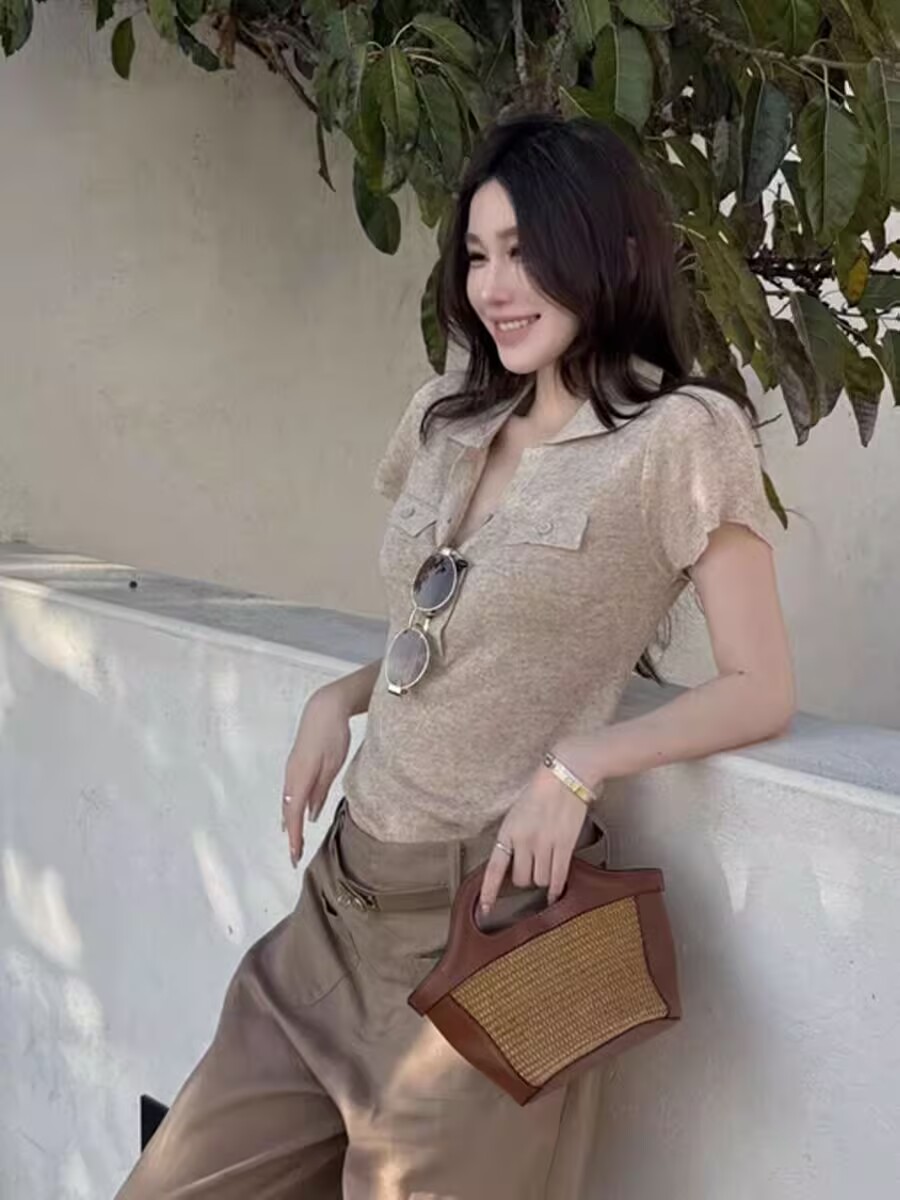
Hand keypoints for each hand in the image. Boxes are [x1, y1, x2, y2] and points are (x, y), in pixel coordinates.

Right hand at [281, 686, 351, 867]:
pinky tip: (294, 815)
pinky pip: (290, 792)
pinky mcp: (295, 764)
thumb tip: (312, 815)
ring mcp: (291, 769)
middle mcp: (291, 776)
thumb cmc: (333, 735)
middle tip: (294, 856)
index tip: (295, 856)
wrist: (323, 708)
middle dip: (291, 835)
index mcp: (300, 777)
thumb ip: (321, 790)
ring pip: (287, 802)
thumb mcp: (333, 765)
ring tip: (293, 842)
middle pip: (287, 812)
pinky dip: (291, 808)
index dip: (294, 837)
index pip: (294, 815)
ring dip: (290, 823)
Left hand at [479, 740, 601, 913]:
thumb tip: (514, 860)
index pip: (494, 868)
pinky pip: (558, 877)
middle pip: (520, 880)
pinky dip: (556, 889)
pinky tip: (555, 894)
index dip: (489, 892)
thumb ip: (514, 837)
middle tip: (532, 868)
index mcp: (507, 831)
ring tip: (547, 865)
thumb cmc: (541, 790)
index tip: (484, 910)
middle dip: (525, 878)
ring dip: (542, 878)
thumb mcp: (517, 812)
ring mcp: (545, 844)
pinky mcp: (565, 845)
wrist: (566, 774)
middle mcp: (524, 841)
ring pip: (540, 880)